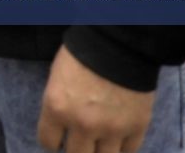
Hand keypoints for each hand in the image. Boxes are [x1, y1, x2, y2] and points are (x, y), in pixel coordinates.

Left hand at [36, 44, 156, 152]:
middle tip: (79, 141)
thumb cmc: (82, 54)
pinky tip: (118, 139)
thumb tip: (61, 126)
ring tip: (99, 143)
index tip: (58, 138)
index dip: (52, 141)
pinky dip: (122, 148)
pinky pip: (128, 152)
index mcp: (57, 108)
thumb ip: (58, 105)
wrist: (120, 44)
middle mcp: (82, 124)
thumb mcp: (57, 78)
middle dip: (76, 149)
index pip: (48, 142)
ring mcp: (111, 129)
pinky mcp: (136, 128)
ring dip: (100, 151)